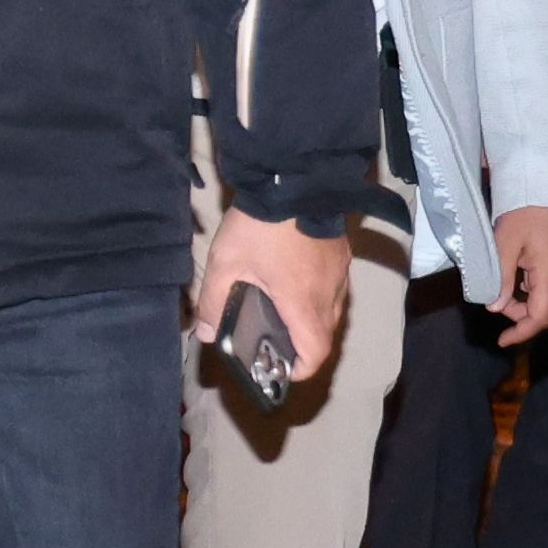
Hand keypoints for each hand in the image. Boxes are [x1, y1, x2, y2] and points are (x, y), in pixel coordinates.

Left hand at [194, 205, 350, 386]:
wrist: (293, 178)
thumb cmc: (260, 225)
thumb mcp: (225, 262)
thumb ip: (213, 300)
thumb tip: (206, 331)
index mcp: (302, 302)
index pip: (316, 353)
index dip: (301, 369)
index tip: (282, 368)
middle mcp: (329, 293)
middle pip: (324, 335)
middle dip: (301, 344)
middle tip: (273, 339)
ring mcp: (339, 272)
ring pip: (331, 311)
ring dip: (310, 319)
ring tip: (280, 310)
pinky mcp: (341, 254)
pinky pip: (334, 287)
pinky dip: (317, 295)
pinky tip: (292, 280)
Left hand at [491, 204, 547, 341]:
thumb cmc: (524, 210)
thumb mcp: (504, 244)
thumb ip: (501, 279)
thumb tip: (495, 307)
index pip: (541, 317)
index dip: (521, 332)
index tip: (502, 341)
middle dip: (524, 317)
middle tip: (499, 305)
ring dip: (532, 304)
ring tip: (507, 290)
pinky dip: (542, 291)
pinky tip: (524, 278)